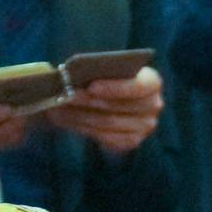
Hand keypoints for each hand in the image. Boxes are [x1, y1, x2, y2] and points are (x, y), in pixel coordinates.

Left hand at [44, 65, 164, 156]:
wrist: (118, 99)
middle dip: (88, 101)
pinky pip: (105, 138)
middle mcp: (154, 106)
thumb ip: (99, 71)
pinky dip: (83, 128)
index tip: (91, 86)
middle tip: (64, 95)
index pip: (138, 86)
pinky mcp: (132, 141)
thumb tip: (75, 75)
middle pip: (118, 107)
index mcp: (152, 82)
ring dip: (79, 116)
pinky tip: (64, 120)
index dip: (115, 87)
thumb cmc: (112, 79)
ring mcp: (144, 127)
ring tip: (57, 108)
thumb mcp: (109, 70)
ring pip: (108, 123)